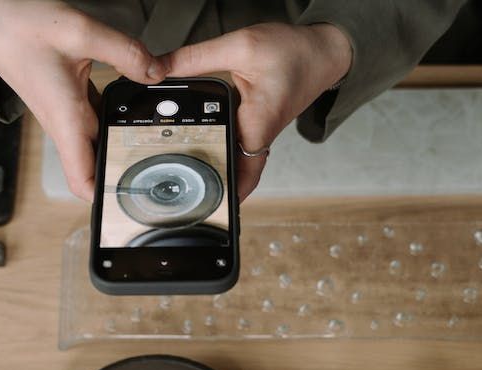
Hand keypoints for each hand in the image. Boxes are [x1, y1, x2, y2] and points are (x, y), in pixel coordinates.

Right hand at [0, 0, 167, 199]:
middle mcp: (63, 122)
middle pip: (97, 165)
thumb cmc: (19, 26)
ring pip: (97, 140)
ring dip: (120, 143)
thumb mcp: (79, 32)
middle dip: (126, 169)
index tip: (130, 201)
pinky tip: (133, 105)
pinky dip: (113, 116)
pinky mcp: (66, 98)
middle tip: (160, 166)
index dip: (104, 200)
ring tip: (156, 140)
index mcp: (65, 118)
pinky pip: (94, 118)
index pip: (82, 181)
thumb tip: (155, 73)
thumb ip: (124, 52)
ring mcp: (64, 112)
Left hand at [161, 23, 351, 200]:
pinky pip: (237, 144)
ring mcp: (260, 132)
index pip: (240, 176)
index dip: (222, 196)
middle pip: (233, 173)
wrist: (324, 51)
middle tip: (178, 193)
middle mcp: (260, 136)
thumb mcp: (240, 48)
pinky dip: (219, 145)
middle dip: (208, 184)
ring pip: (234, 160)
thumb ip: (195, 59)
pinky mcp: (258, 124)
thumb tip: (157, 71)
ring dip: (213, 165)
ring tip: (179, 171)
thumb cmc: (294, 52)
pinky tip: (198, 141)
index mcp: (257, 126)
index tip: (201, 210)